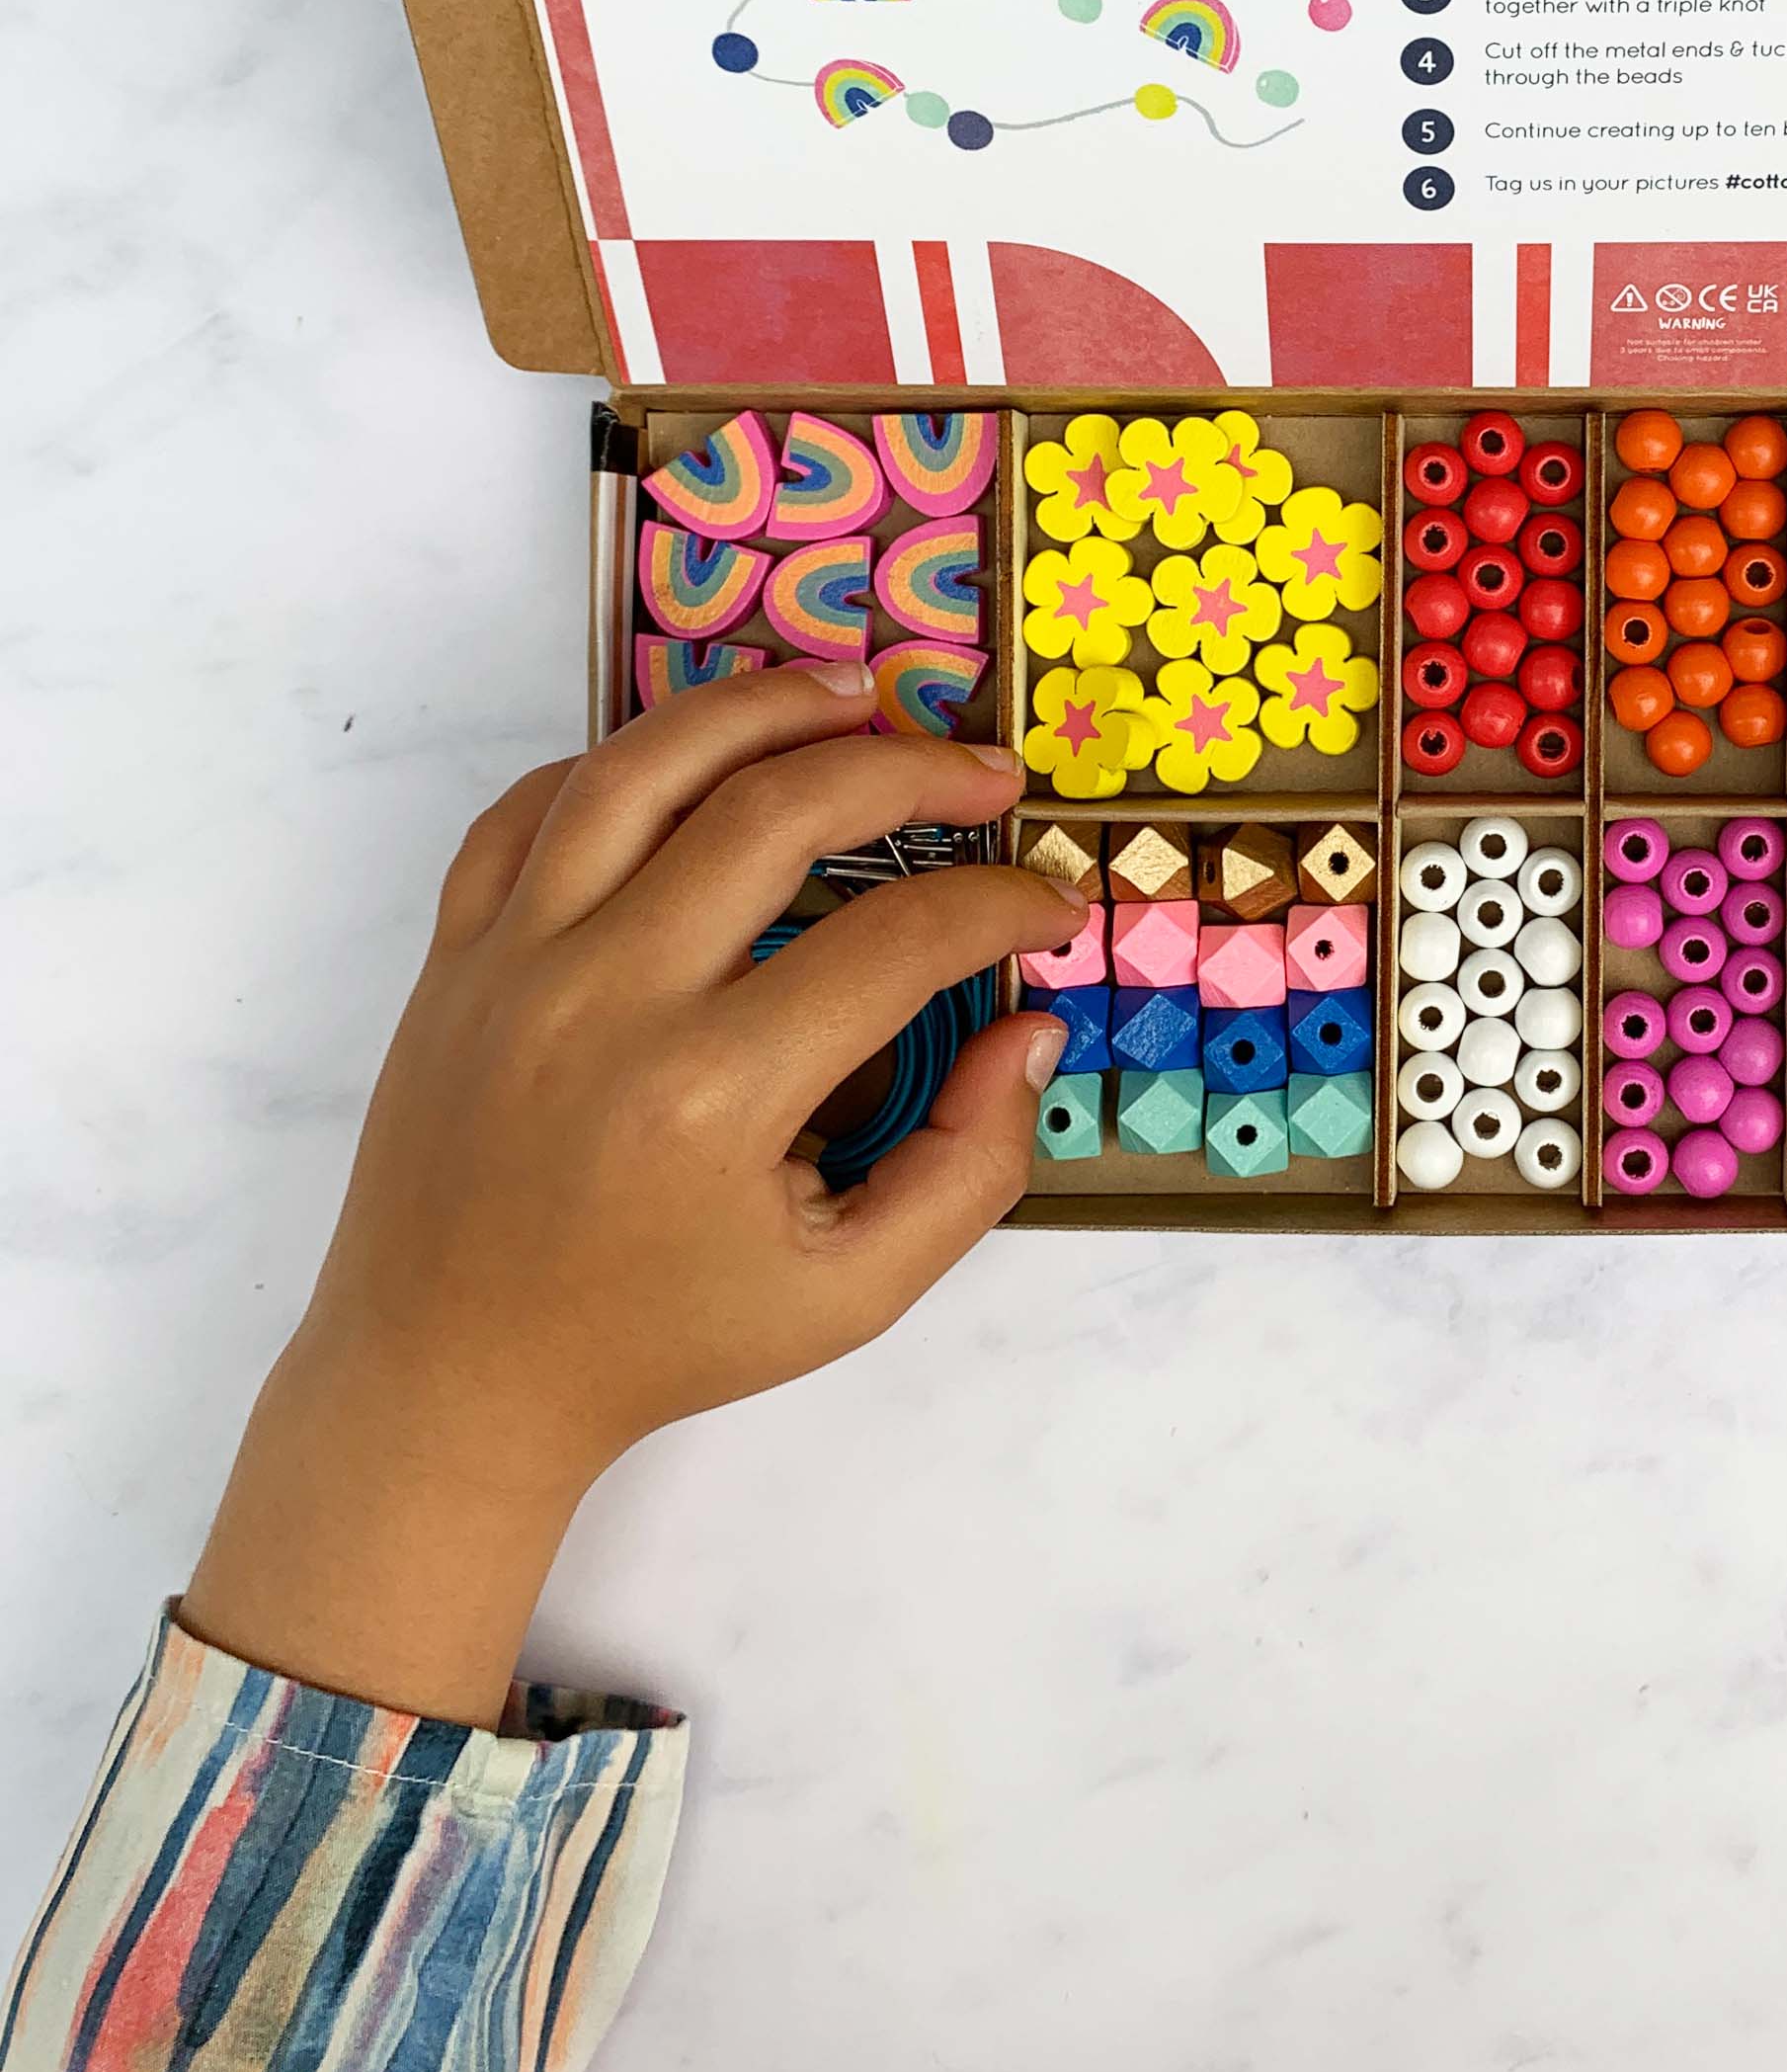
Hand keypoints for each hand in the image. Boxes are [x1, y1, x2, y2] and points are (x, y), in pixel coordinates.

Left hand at [183, 664, 1090, 1721]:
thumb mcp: (851, 1294)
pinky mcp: (452, 954)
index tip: (1049, 908)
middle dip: (910, 770)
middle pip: (779, 810)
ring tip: (857, 692)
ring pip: (643, 766)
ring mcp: (513, 963)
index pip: (900, 941)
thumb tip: (1030, 1029)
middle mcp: (606, 1000)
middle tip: (986, 773)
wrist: (451, 1380)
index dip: (1001, 906)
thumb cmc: (661, 1340)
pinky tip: (700, 757)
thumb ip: (970, 1167)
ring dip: (763, 706)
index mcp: (712, 1094)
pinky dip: (619, 761)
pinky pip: (530, 808)